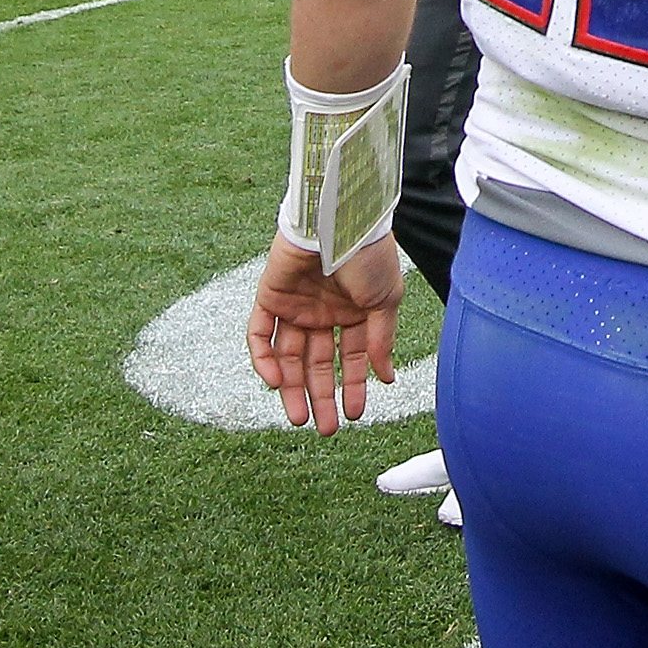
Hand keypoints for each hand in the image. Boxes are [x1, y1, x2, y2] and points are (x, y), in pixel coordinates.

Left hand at [244, 228, 402, 435]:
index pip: (349, 358)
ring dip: (291, 388)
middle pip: (316, 363)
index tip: (355, 413)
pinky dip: (264, 359)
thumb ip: (381, 341)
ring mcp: (295, 306)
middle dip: (321, 396)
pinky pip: (260, 334)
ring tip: (299, 419)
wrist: (341, 220)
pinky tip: (276, 382)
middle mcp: (322, 313)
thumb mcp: (386, 302)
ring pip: (288, 356)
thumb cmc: (370, 255)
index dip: (352, 386)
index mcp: (353, 313)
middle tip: (325, 428)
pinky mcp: (269, 297)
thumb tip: (387, 378)